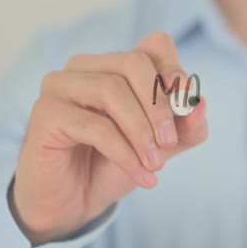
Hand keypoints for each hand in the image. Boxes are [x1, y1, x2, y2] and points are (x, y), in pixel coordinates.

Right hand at [10, 32, 207, 244]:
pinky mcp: (45, 112)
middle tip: (170, 143)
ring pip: (112, 90)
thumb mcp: (162, 145)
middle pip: (134, 62)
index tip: (186, 102)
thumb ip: (185, 126)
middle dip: (159, 105)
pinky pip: (95, 126)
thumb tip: (200, 104)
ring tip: (156, 164)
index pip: (154, 45)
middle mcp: (87, 66)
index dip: (174, 68)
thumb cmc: (116, 164)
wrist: (76, 202)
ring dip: (141, 132)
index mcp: (117, 65)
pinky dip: (125, 153)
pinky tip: (142, 175)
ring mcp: (61, 85)